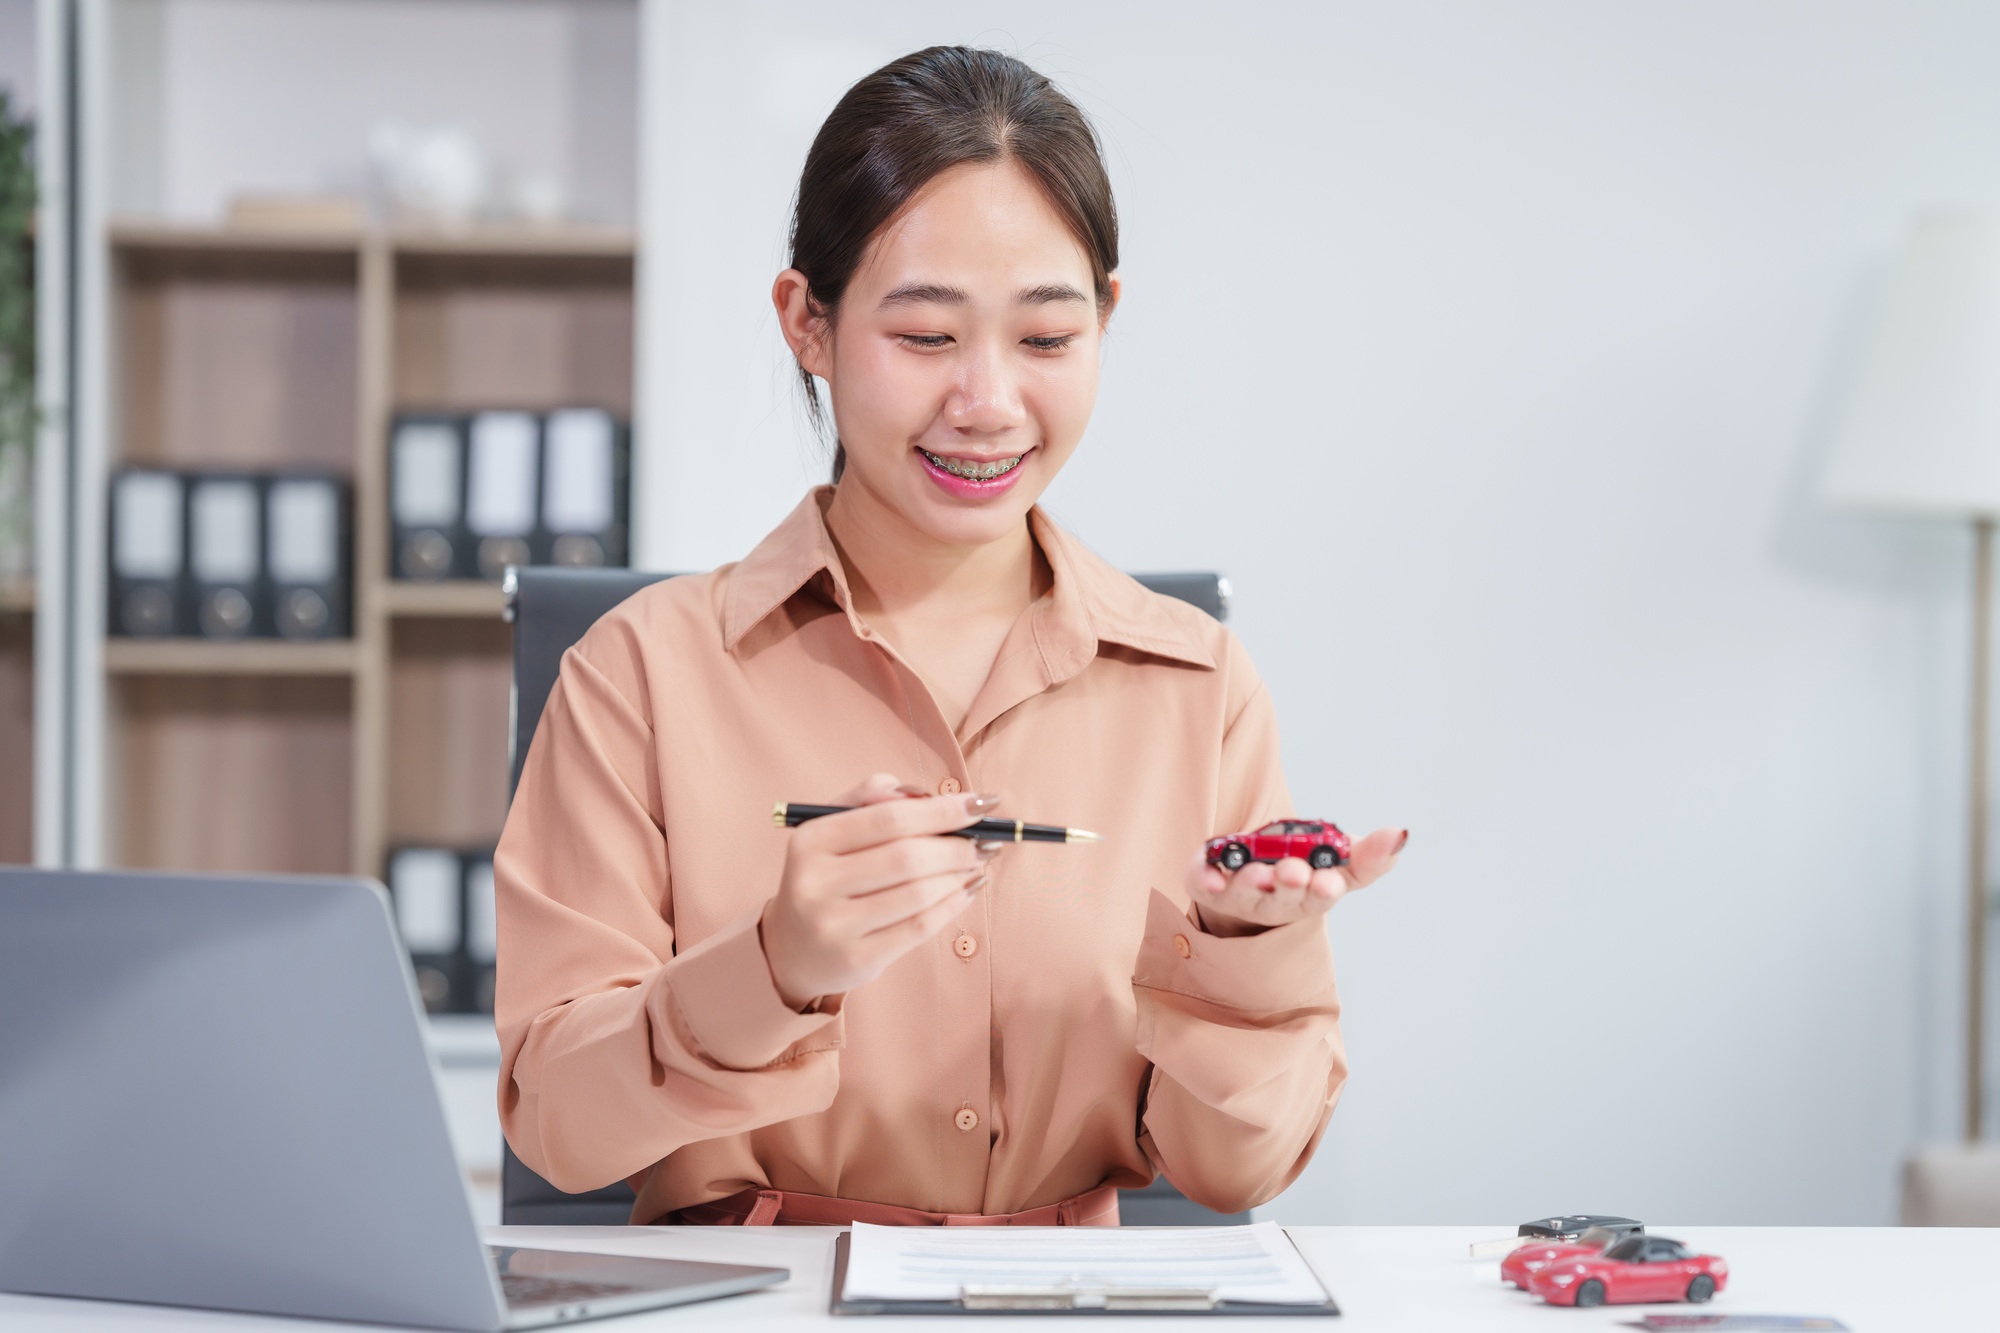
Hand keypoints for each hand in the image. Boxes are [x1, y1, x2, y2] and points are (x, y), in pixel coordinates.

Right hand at [761, 773, 1000, 1009]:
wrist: (792, 948)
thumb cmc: (827, 875)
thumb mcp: (833, 828)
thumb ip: (871, 797)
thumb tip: (927, 795)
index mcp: (810, 840)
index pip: (888, 818)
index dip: (941, 810)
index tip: (980, 805)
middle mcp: (815, 883)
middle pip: (907, 857)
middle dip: (957, 846)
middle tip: (986, 841)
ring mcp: (834, 925)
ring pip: (918, 894)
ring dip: (959, 875)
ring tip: (978, 863)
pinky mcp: (856, 959)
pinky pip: (919, 928)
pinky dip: (953, 905)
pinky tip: (968, 890)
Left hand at [1185, 827, 1406, 937]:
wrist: (1250, 875)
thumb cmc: (1302, 868)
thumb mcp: (1339, 860)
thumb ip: (1369, 854)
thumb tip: (1399, 834)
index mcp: (1312, 893)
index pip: (1324, 893)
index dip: (1325, 889)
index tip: (1329, 881)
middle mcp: (1277, 899)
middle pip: (1286, 897)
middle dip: (1291, 885)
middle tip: (1294, 872)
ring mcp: (1241, 894)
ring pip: (1247, 894)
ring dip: (1252, 885)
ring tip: (1259, 873)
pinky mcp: (1208, 883)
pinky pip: (1203, 884)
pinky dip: (1206, 880)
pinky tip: (1210, 876)